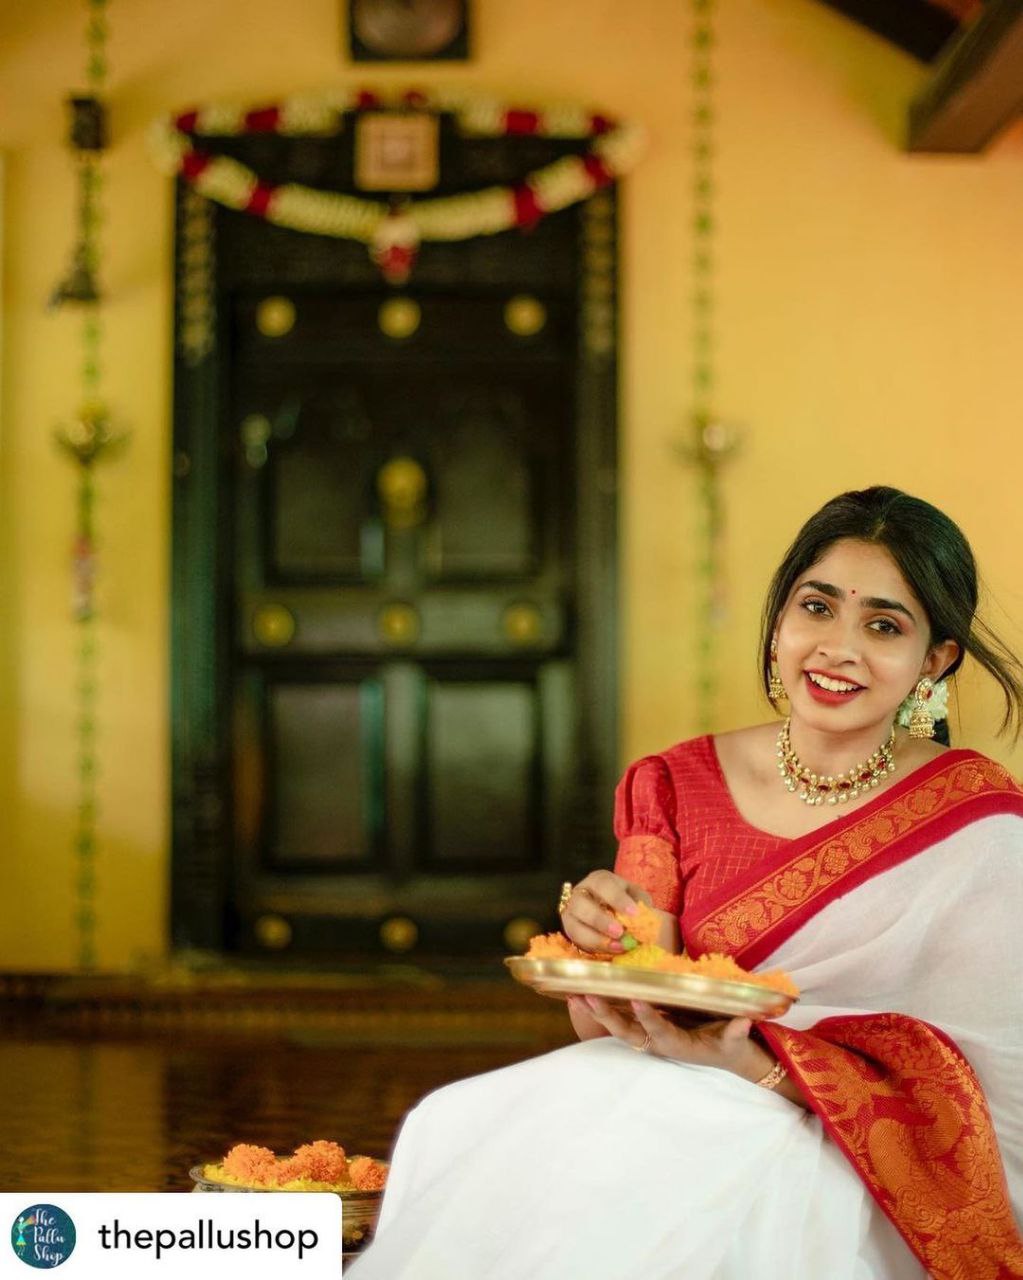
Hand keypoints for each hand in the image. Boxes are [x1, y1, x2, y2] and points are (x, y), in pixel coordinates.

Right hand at [560, 871, 654, 953]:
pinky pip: (577, 940)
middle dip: (600, 920)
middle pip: (581, 903)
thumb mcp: (637, 898)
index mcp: (598, 880)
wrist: (617, 916)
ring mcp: (572, 912)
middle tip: (619, 932)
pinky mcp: (571, 930)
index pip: (603, 884)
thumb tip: (641, 916)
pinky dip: (595, 946)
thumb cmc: (627, 903)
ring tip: (617, 946)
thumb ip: (641, 904)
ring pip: (574, 924)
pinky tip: (612, 949)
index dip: (617, 898)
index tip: (634, 913)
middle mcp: (580, 893)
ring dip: (595, 937)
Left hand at [578, 996, 772, 1082]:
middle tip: (587, 997)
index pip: (660, 1031)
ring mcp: (648, 1036)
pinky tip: (581, 994)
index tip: (636, 999)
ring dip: (595, 1011)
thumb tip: (743, 1023)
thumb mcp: (735, 1042)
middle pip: (627, 1031)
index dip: (648, 1017)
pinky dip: (601, 1008)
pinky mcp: (644, 1028)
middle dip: (606, 1016)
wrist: (724, 1056)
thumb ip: (736, 1034)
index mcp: (677, 1045)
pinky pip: (619, 1018)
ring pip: (617, 1025)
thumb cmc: (729, 1046)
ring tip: (573, 995)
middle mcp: (657, 1042)